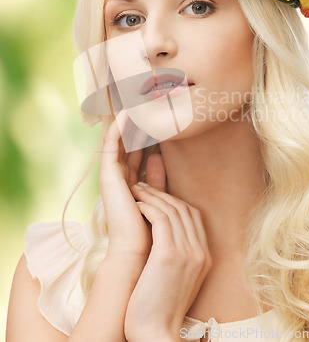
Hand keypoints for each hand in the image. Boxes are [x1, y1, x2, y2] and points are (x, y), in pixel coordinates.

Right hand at [99, 110, 165, 258]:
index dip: (146, 134)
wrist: (137, 250)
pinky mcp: (108, 175)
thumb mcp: (158, 196)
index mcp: (130, 183)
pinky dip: (118, 129)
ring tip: (136, 100)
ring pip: (119, 141)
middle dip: (136, 124)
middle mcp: (119, 177)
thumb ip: (157, 177)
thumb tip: (158, 156)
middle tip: (144, 102)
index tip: (155, 117)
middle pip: (127, 143)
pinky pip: (112, 146)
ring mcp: (112, 175)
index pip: (137, 151)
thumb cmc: (150, 228)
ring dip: (127, 122)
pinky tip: (127, 114)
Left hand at [124, 184, 211, 341]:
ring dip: (152, 195)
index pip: (193, 216)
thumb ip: (176, 253)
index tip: (156, 195)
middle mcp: (200, 251)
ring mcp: (188, 253)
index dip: (174, 200)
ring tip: (136, 190)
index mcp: (204, 256)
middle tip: (143, 186)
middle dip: (162, 192)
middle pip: (184, 208)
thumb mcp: (175, 277)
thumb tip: (161, 234)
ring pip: (172, 210)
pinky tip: (137, 204)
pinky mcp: (169, 255)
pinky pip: (161, 219)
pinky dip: (149, 207)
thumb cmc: (158, 307)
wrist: (156, 334)